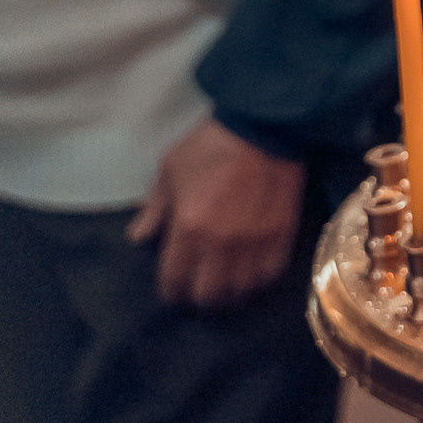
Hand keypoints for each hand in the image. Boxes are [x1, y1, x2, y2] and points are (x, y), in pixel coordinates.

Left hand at [128, 118, 303, 307]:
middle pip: (210, 294)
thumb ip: (154, 208)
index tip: (172, 291)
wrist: (265, 123)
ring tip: (226, 287)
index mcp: (190, 226)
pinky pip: (271, 272)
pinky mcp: (283, 231)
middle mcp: (223, 241)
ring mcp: (256, 239)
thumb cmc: (211, 144)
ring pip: (243, 289)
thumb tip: (140, 238)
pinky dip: (259, 279)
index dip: (171, 293)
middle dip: (200, 299)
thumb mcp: (170, 169)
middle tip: (198, 293)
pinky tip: (252, 273)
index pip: (175, 280)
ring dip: (231, 293)